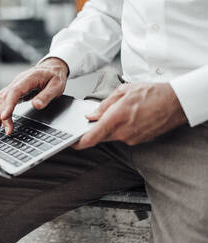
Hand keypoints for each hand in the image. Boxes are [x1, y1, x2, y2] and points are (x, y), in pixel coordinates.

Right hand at [0, 57, 68, 134]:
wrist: (52, 67)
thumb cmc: (55, 76)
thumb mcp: (57, 86)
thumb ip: (46, 96)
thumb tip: (36, 105)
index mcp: (28, 78)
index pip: (14, 91)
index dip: (8, 105)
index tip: (5, 117)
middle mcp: (18, 81)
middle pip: (4, 97)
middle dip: (2, 114)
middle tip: (6, 130)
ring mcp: (15, 86)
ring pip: (0, 99)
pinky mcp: (14, 91)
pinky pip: (3, 100)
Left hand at [72, 83, 187, 149]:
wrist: (178, 103)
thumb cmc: (154, 93)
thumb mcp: (124, 91)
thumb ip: (105, 105)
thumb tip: (92, 115)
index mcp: (117, 117)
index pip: (92, 136)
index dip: (80, 142)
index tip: (72, 142)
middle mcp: (123, 132)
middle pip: (100, 137)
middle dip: (95, 131)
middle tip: (95, 120)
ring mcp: (132, 138)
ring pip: (111, 137)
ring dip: (109, 128)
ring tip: (120, 113)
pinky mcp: (139, 141)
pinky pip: (123, 137)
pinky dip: (120, 129)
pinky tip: (128, 118)